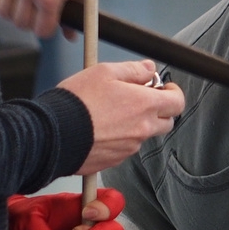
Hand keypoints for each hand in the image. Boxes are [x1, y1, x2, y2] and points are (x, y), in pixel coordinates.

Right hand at [0, 0, 93, 38]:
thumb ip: (79, 10)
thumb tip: (71, 34)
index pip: (42, 30)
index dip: (48, 29)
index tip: (50, 22)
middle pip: (21, 23)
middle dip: (31, 21)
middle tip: (37, 12)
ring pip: (2, 12)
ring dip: (11, 13)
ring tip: (21, 5)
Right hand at [60, 59, 184, 175]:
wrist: (51, 135)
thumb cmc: (76, 102)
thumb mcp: (104, 72)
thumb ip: (133, 70)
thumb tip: (149, 69)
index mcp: (145, 105)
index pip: (178, 102)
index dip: (173, 93)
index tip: (164, 88)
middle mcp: (142, 129)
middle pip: (166, 122)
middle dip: (158, 110)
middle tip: (140, 100)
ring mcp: (129, 148)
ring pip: (143, 135)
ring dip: (136, 125)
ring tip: (110, 113)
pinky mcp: (114, 160)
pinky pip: (125, 148)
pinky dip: (119, 139)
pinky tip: (100, 129)